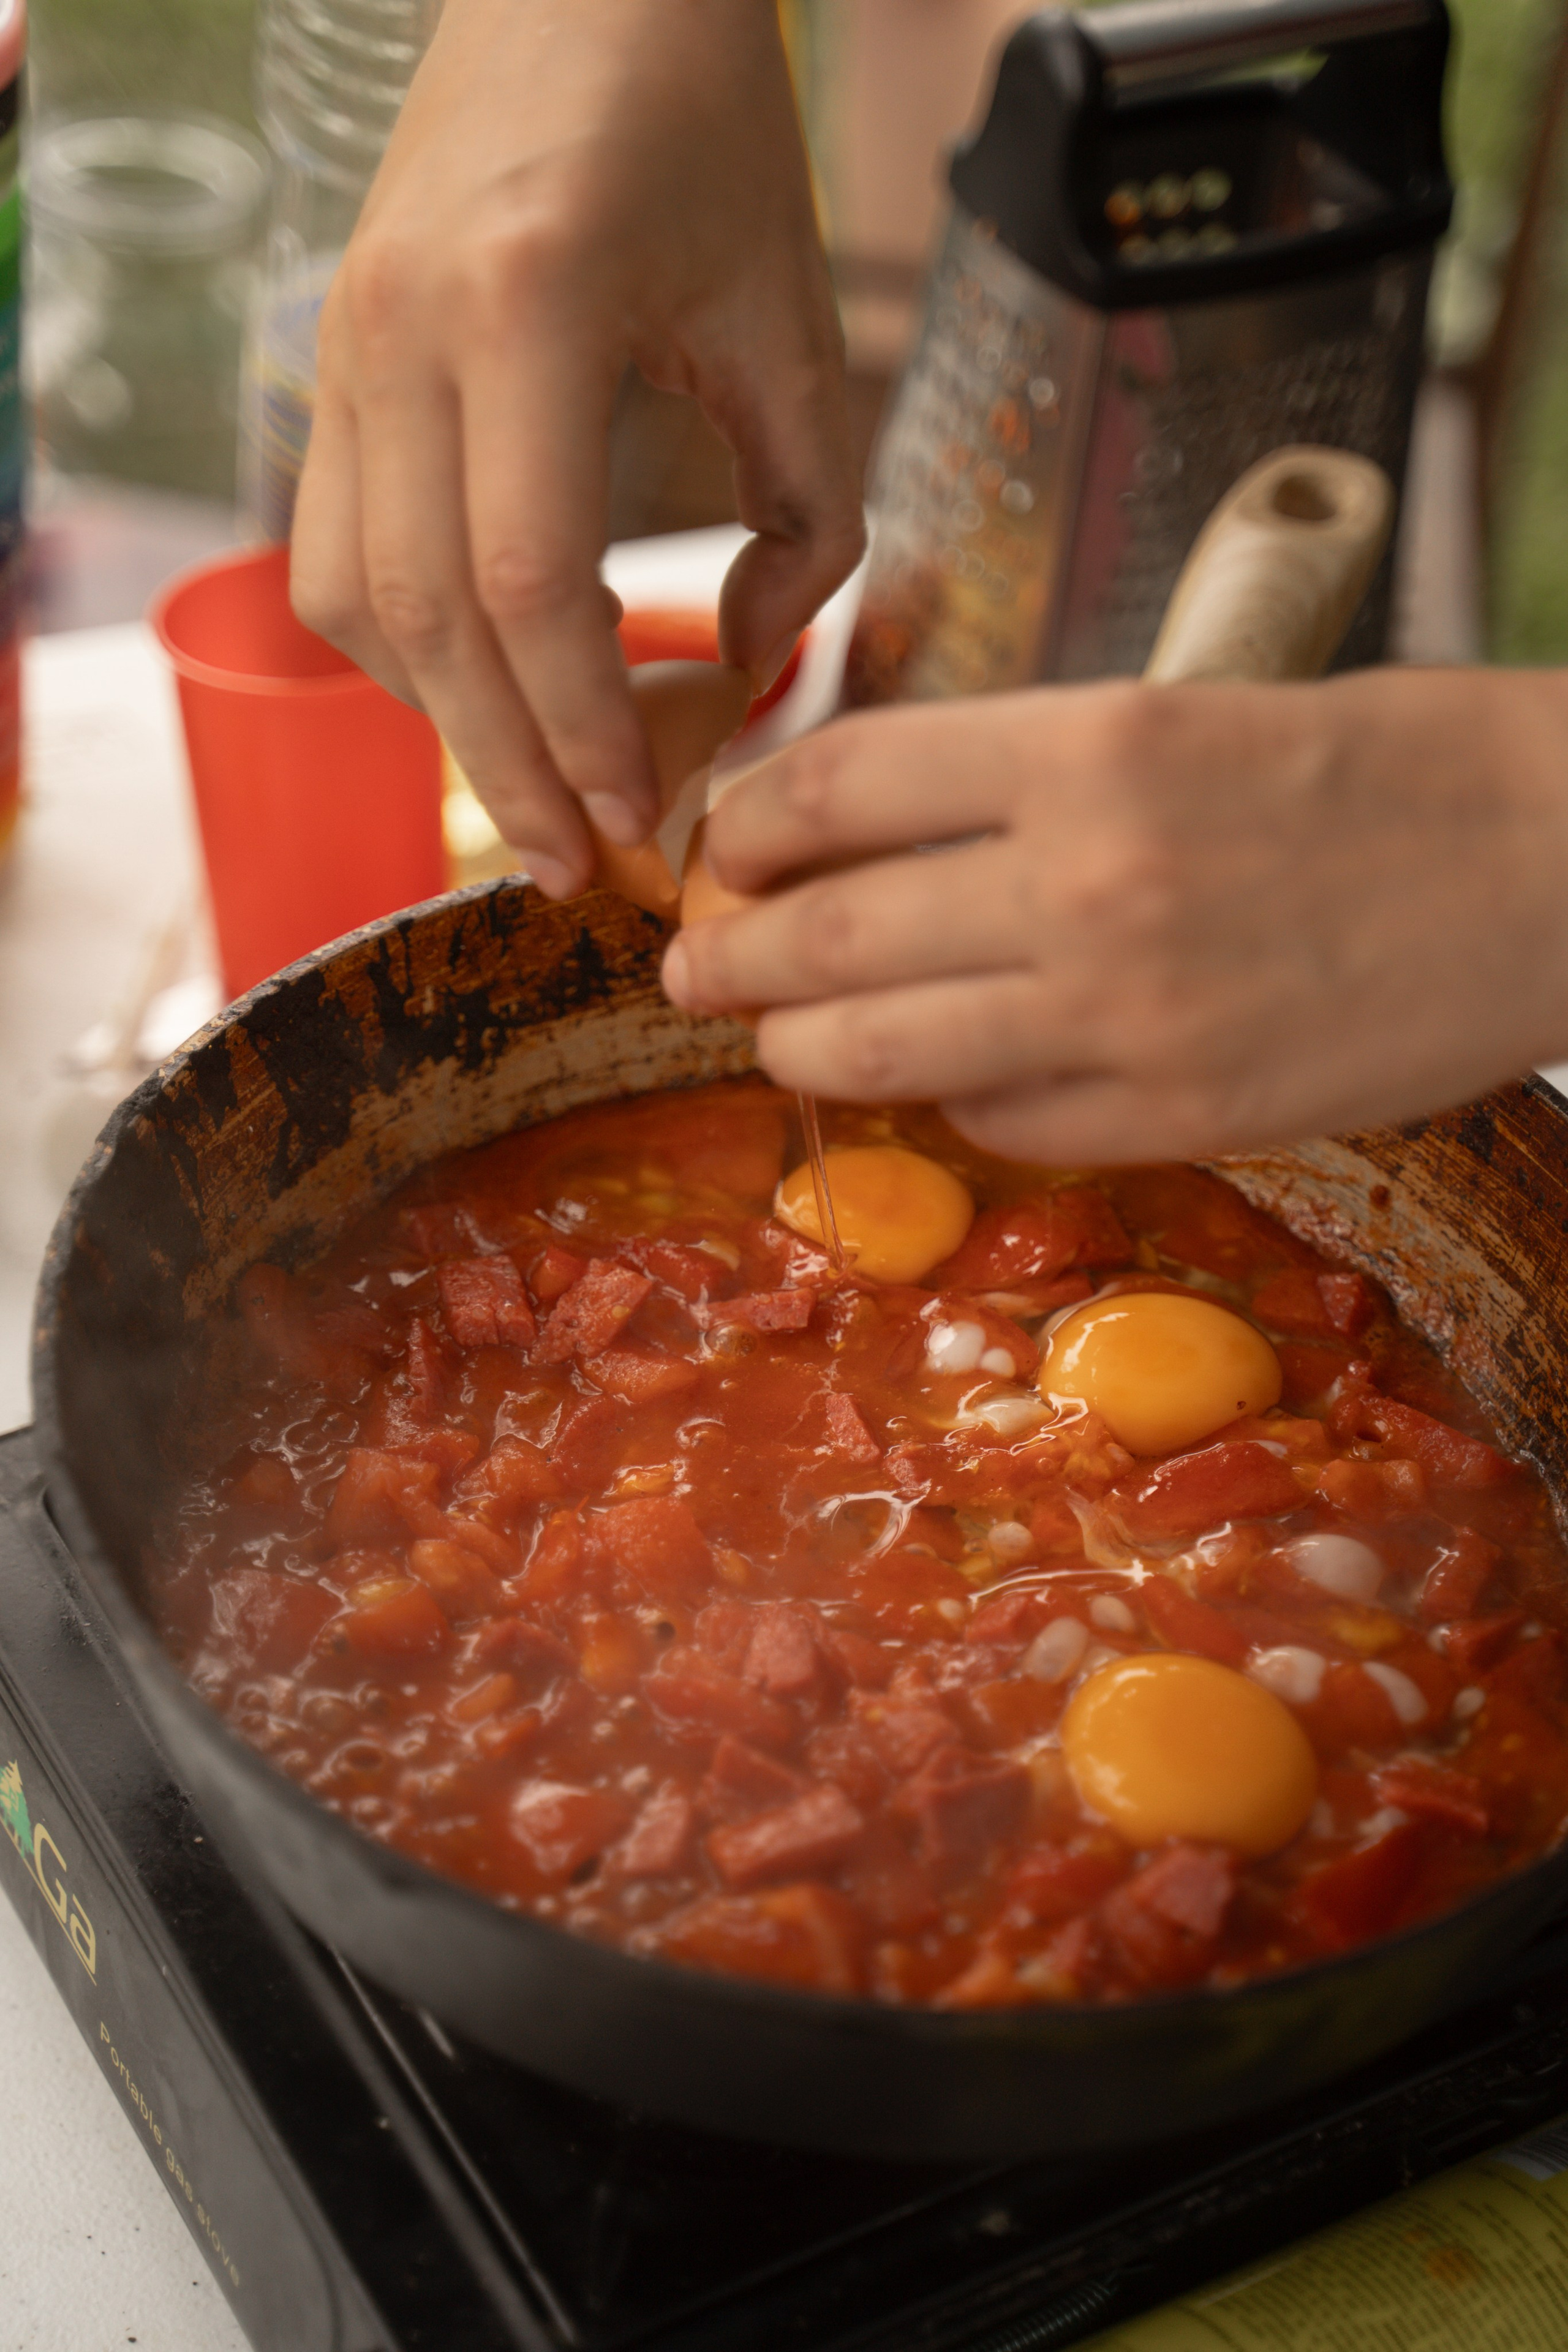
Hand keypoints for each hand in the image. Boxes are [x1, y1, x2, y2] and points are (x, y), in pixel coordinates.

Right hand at [289, 0, 862, 898]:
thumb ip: (808, 511)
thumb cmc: (707, 129)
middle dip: (509, 769)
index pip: (529, 586)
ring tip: (543, 790)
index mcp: (524, 306)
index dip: (583, 731)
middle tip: (580, 870)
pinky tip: (497, 675)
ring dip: (448, 719)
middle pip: (429, 622)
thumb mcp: (800, 316)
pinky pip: (335, 550)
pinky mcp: (334, 363)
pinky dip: (411, 645)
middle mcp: (400, 332)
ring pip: (358, 603)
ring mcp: (345, 347)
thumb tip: (747, 663)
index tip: (642, 820)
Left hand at [661, 667, 1567, 1161]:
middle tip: (692, 966)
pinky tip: (950, 1081)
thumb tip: (867, 844)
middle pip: (824, 931)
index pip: (837, 784)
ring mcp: (1130, 1011)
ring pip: (882, 1050)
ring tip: (775, 1040)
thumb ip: (1021, 778)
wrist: (1558, 859)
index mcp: (1088, 745)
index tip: (716, 847)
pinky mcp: (1183, 1110)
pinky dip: (953, 1104)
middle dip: (729, 955)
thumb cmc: (1378, 766)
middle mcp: (1087, 879)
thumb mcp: (1184, 717)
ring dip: (800, 1049)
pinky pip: (1002, 1122)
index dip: (745, 823)